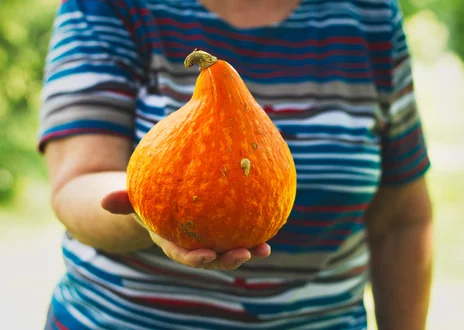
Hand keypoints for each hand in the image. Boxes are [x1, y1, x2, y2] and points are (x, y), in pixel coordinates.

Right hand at [101, 190, 270, 269]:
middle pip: (213, 259)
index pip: (185, 255)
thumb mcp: (135, 200)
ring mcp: (210, 239)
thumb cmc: (148, 200)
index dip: (196, 258)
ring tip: (265, 248)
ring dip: (248, 251)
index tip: (208, 255)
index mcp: (174, 242)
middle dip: (228, 261)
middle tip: (244, 254)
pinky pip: (239, 230)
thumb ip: (122, 201)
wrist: (162, 202)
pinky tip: (271, 221)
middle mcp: (195, 245)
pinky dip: (254, 229)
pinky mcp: (224, 230)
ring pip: (230, 249)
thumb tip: (106, 200)